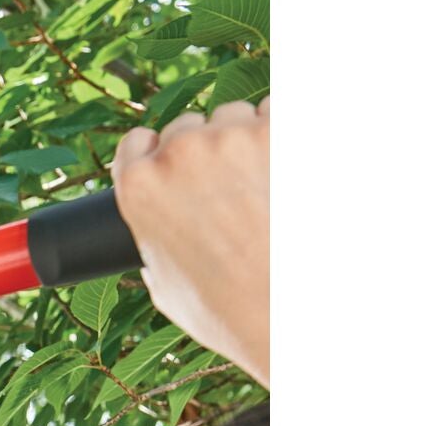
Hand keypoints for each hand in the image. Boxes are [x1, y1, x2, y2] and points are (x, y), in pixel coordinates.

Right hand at [112, 99, 269, 387]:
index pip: (138, 143)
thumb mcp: (163, 281)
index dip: (158, 156)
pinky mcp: (281, 130)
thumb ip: (155, 234)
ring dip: (247, 142)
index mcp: (139, 187)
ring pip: (236, 117)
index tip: (176, 172)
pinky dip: (284, 135)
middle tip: (231, 193)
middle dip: (206, 154)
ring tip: (266, 189)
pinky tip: (288, 173)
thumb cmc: (225, 309)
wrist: (284, 314)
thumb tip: (164, 223)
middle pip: (189, 128)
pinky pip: (278, 111)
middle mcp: (179, 152)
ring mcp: (231, 137)